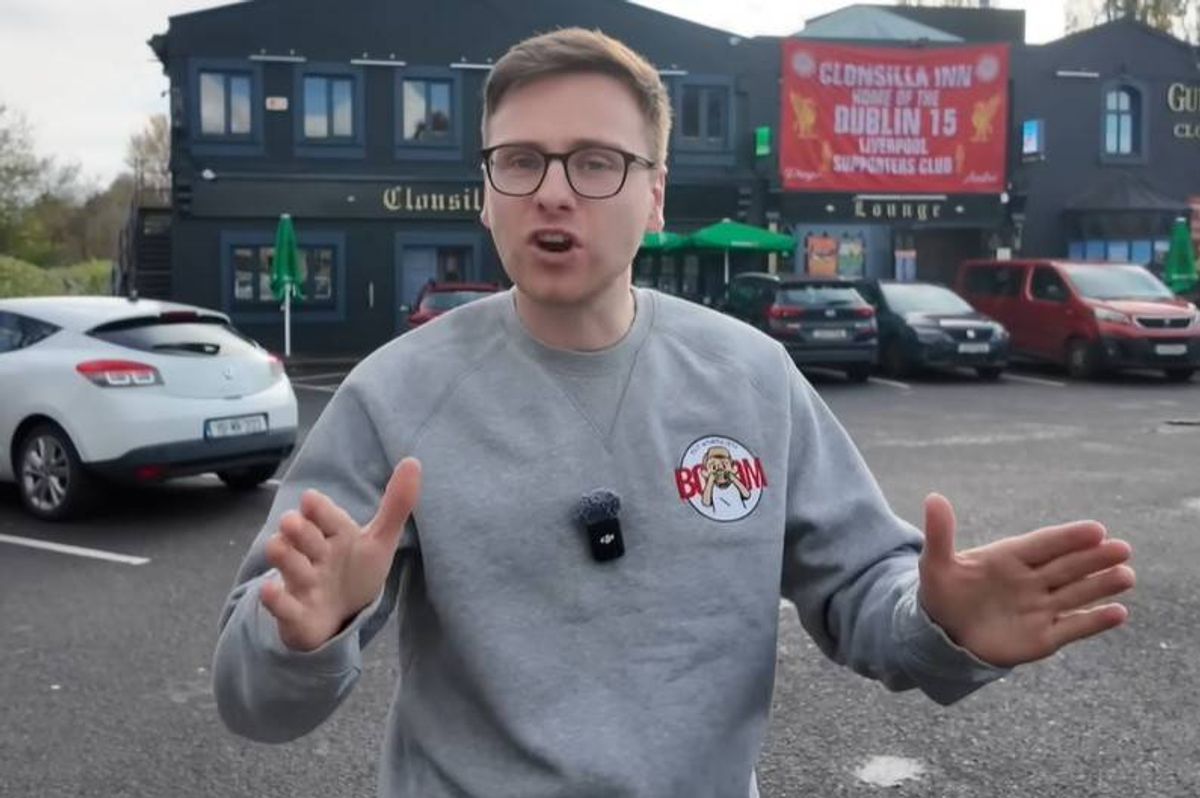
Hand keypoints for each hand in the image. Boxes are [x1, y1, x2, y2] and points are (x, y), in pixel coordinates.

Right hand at [260, 458, 422, 651]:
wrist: (340, 615)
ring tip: (279, 547)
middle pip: (301, 537)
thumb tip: (413, 461)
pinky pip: (282, 606)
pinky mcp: (294, 613)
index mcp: (334, 533)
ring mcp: (301, 582)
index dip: (319, 509)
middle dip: (298, 530)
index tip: (311, 499)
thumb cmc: (355, 570)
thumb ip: (396, 504)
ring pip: (288, 565)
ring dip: (285, 557)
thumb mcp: (380, 540)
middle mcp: (313, 553)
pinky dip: (276, 599)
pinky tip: (270, 590)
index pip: (325, 515)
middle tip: (293, 522)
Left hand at [917, 493, 1134, 667]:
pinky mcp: (1044, 636)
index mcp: (1010, 558)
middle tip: (1122, 548)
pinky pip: (1073, 627)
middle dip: (1094, 558)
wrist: (943, 633)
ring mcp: (1040, 607)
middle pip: (1068, 566)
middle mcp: (1031, 580)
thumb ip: (940, 533)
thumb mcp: (937, 564)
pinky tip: (1119, 613)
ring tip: (1127, 575)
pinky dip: (1095, 621)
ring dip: (1101, 585)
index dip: (1068, 537)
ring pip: (1077, 593)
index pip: (1044, 544)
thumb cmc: (943, 593)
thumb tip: (933, 497)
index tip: (1096, 530)